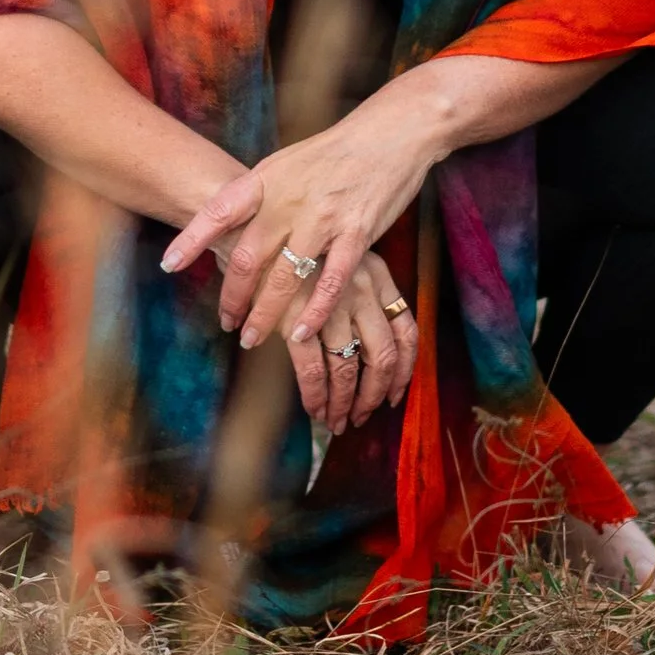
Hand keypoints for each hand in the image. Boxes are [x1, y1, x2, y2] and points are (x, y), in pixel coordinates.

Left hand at [160, 77, 439, 346]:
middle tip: (225, 322)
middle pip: (249, 256)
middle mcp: (290, 198)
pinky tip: (302, 334)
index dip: (192, 238)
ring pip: (284, 277)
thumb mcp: (289, 163)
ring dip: (266, 315)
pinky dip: (313, 312)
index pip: (219, 209)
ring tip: (252, 338)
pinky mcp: (357, 234)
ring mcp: (324, 217)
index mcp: (269, 178)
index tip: (168, 265)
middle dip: (232, 296)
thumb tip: (230, 227)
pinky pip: (330, 282)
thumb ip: (261, 196)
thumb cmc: (336, 153)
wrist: (392, 133)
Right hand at [288, 249, 418, 430]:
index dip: (404, 370)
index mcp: (377, 275)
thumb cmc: (294, 252)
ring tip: (335, 421)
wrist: (248, 232)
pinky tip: (314, 409)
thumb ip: (357, 298)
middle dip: (373, 395)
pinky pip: (314, 370)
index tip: (395, 394)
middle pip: (382, 356)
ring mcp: (331, 304)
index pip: (406, 330)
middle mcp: (362, 288)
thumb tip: (364, 352)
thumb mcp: (338, 263)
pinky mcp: (297, 318)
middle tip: (361, 416)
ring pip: (348, 369)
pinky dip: (316, 395)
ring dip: (342, 403)